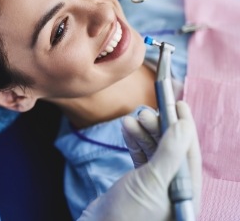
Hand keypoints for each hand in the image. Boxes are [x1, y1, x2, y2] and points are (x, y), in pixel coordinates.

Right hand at [78, 101, 201, 220]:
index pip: (189, 153)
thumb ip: (170, 153)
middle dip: (158, 128)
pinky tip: (126, 129)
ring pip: (153, 150)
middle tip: (145, 111)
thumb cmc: (128, 214)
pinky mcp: (139, 182)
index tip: (178, 105)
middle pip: (170, 149)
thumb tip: (185, 125)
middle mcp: (173, 187)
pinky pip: (140, 156)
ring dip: (143, 132)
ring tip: (131, 118)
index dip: (184, 127)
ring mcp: (155, 184)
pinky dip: (133, 141)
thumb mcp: (152, 181)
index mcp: (186, 193)